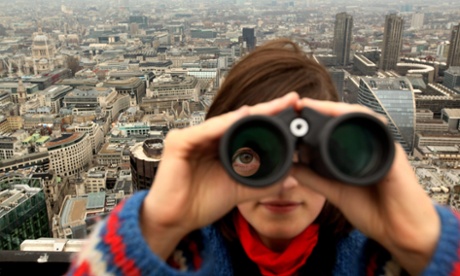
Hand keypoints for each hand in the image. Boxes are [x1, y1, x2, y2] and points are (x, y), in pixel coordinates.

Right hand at [140, 92, 299, 258]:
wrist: (176, 220)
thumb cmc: (202, 203)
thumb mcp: (241, 190)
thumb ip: (265, 184)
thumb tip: (292, 180)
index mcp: (220, 147)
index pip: (248, 129)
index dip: (270, 119)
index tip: (292, 110)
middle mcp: (206, 138)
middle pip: (239, 120)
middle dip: (265, 110)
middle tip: (289, 99)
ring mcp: (192, 137)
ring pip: (225, 122)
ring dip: (249, 114)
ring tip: (273, 106)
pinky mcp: (179, 141)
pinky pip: (205, 131)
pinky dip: (224, 125)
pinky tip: (243, 117)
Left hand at [292, 98, 439, 274]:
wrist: (400, 231)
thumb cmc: (373, 210)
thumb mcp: (334, 190)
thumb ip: (313, 177)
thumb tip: (291, 165)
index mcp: (356, 152)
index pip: (335, 127)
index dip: (316, 117)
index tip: (296, 112)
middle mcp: (370, 145)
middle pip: (346, 117)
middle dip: (323, 108)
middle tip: (301, 104)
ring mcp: (382, 146)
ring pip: (360, 117)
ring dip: (336, 109)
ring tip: (316, 106)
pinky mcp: (391, 153)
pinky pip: (376, 129)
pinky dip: (358, 120)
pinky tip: (342, 116)